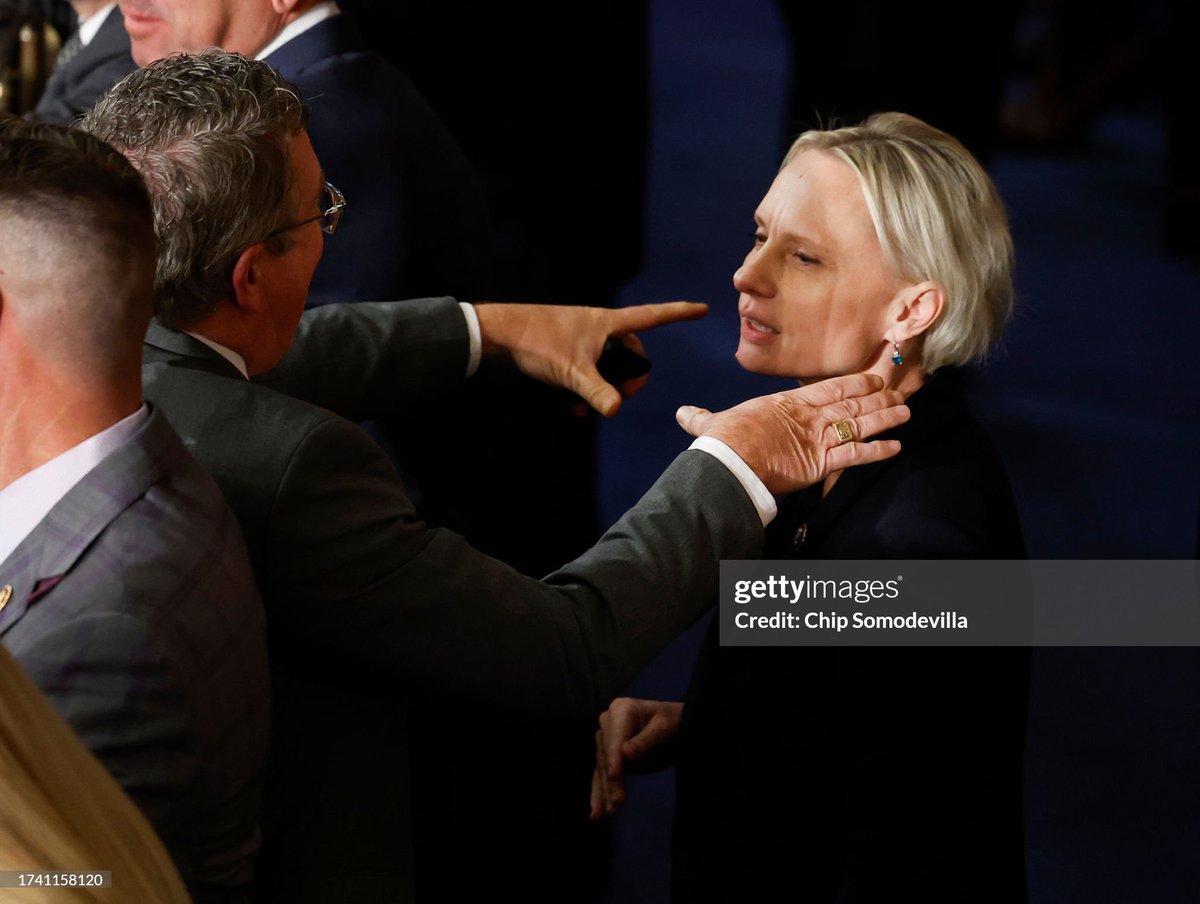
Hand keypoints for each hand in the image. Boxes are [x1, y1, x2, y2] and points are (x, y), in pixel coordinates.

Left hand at [473, 301, 707, 415]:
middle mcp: (598, 327)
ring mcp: (582, 338)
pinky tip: (572, 407)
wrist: (499, 334)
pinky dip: (587, 387)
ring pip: (607, 364)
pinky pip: (588, 369)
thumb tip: (615, 409)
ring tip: (588, 409)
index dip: (679, 314)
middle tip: (621, 399)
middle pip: (631, 352)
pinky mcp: (565, 348)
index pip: (653, 316)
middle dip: (631, 378)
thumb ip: (596, 392)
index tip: (702, 309)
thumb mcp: (571, 371)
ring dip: (604, 388)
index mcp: (608, 323)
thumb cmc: (537, 342)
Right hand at [589, 697, 683, 820]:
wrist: (675, 725)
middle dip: (611, 781)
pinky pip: (602, 776)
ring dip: (605, 793)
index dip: (614, 758)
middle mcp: (608, 723)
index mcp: (621, 709)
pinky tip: (597, 813)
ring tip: (610, 813)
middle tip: (618, 804)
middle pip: (606, 756)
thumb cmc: (673, 721)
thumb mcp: (665, 727)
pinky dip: (600, 794)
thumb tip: (626, 754)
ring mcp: (606, 741)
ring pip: (602, 770)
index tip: (614, 775)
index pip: (615, 738)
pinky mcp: (609, 758)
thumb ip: (646, 741)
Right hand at [676, 373, 909, 494]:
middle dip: (876, 399)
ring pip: (859, 424)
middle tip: (899, 392)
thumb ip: (702, 419)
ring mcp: (818, 437)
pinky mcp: (822, 461)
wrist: (729, 460)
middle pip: (850, 405)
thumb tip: (683, 414)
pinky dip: (878, 450)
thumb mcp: (713, 425)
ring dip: (884, 418)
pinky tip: (896, 446)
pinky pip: (856, 454)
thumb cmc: (722, 441)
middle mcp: (808, 417)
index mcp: (787, 403)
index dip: (853, 383)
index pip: (828, 389)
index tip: (872, 379)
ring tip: (906, 412)